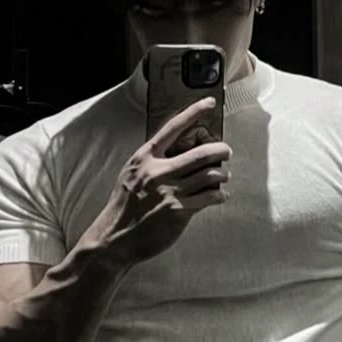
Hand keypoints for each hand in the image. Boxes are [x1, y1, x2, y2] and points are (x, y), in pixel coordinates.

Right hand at [104, 97, 231, 264]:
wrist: (115, 237)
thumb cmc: (124, 207)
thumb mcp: (131, 175)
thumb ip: (152, 162)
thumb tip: (179, 151)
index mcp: (145, 158)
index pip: (173, 128)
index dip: (194, 113)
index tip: (210, 104)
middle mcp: (158, 171)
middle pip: (202, 153)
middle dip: (221, 150)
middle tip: (226, 152)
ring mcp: (170, 191)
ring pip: (211, 175)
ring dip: (222, 175)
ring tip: (222, 177)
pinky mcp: (179, 211)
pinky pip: (210, 197)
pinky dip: (219, 195)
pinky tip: (219, 196)